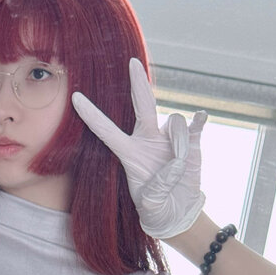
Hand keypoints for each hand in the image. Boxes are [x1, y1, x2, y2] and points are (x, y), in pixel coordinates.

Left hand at [71, 57, 206, 238]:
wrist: (179, 212)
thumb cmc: (157, 209)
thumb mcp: (151, 205)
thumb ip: (158, 188)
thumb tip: (175, 164)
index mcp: (129, 153)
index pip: (106, 130)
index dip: (91, 115)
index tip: (75, 97)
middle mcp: (147, 139)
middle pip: (141, 105)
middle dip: (137, 83)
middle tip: (132, 62)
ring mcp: (169, 138)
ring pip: (173, 120)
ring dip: (179, 141)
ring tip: (181, 167)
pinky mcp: (192, 141)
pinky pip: (195, 124)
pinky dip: (198, 121)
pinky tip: (200, 118)